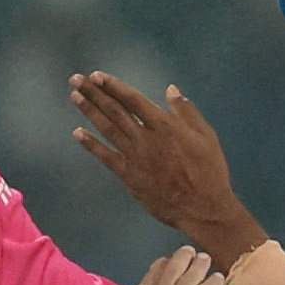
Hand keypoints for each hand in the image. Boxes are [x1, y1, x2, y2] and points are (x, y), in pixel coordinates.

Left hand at [69, 74, 267, 271]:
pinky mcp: (129, 176)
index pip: (133, 100)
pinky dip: (91, 144)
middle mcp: (146, 138)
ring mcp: (135, 157)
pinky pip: (106, 157)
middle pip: (115, 110)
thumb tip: (171, 90)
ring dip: (89, 112)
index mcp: (165, 125)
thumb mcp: (205, 136)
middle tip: (76, 80)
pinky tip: (78, 133)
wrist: (202, 208)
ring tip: (75, 97)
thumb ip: (186, 111)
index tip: (97, 76)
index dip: (113, 86)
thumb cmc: (209, 171)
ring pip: (107, 129)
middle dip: (93, 93)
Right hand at [133, 246, 226, 284]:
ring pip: (192, 275)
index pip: (153, 275)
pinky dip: (214, 283)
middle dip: (181, 258)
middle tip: (188, 252)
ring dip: (199, 265)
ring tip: (204, 258)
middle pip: (174, 268)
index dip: (160, 266)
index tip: (163, 261)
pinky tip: (218, 278)